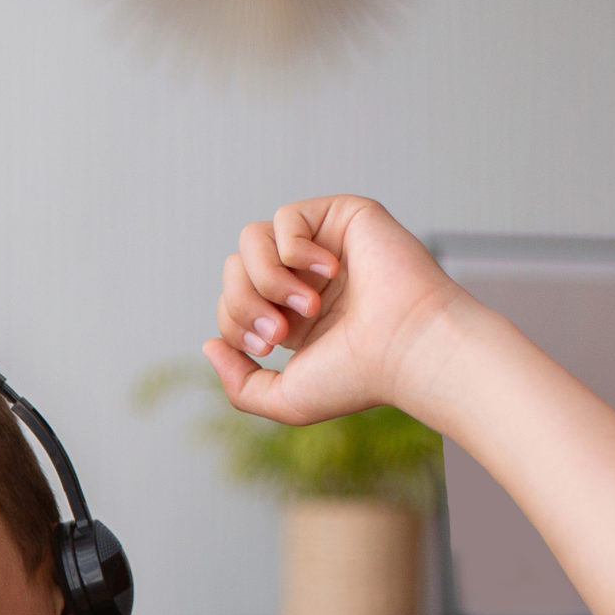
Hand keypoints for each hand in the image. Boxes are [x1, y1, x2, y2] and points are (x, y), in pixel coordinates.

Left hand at [205, 197, 470, 426]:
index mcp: (289, 315)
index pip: (230, 302)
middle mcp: (304, 279)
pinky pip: (286, 217)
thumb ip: (238, 384)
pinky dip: (295, 249)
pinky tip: (330, 271)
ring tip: (307, 304)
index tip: (271, 346)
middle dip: (244, 304)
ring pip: (251, 240)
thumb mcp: (284, 399)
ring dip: (266, 278)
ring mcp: (322, 246)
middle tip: (282, 331)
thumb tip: (209, 345)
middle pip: (233, 269)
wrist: (405, 348)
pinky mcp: (343, 216)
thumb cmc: (357, 376)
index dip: (234, 323)